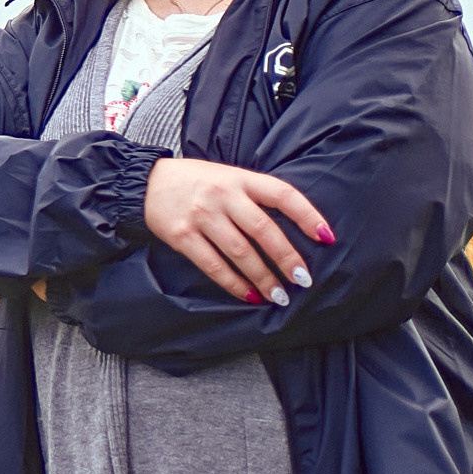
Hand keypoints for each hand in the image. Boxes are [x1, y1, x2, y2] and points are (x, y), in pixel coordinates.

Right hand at [143, 157, 333, 305]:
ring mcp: (201, 215)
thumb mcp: (228, 177)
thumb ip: (255, 196)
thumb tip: (295, 231)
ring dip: (264, 278)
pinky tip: (249, 295)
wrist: (145, 182)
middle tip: (304, 280)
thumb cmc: (196, 182)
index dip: (307, 215)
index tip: (327, 238)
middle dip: (287, 258)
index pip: (282, 194)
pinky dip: (234, 283)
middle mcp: (221, 195)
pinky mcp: (182, 235)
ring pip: (240, 252)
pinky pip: (213, 264)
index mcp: (239, 178)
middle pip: (264, 230)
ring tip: (280, 296)